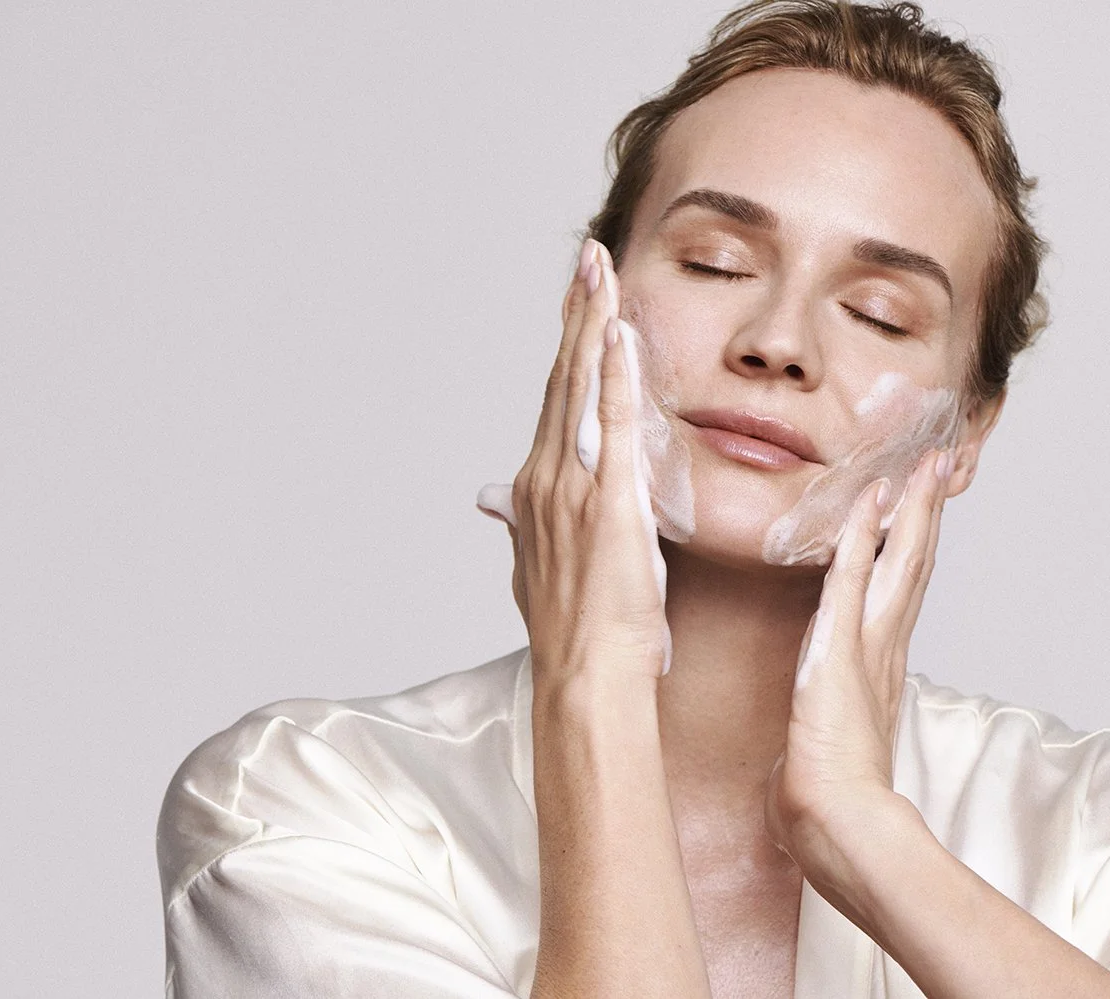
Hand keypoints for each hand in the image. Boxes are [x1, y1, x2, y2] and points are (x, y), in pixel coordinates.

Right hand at [477, 240, 670, 684]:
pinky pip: (611, 423)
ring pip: (580, 388)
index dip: (567, 348)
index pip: (555, 402)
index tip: (579, 302)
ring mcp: (573, 486)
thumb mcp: (538, 567)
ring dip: (591, 324)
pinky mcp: (608, 500)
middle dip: (576, 314)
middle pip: (562, 379)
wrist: (586, 677)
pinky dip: (613, 374)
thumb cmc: (577, 632)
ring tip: (600, 271)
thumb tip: (490, 500)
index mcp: (538, 491)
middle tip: (588, 259)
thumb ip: (520, 524)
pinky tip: (619, 332)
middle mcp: (547, 478)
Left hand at [764, 445, 954, 873]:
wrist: (839, 825)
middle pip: (916, 562)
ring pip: (899, 559)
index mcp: (880, 665)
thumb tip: (819, 737)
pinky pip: (853, 577)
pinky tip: (873, 496)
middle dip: (929, 509)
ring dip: (912, 506)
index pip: (903, 590)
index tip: (925, 506)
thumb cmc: (830, 798)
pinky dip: (864, 533)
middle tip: (946, 462)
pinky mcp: (842, 648)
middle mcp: (884, 647)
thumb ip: (830, 727)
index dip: (915, 544)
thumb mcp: (829, 744)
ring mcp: (868, 645)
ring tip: (927, 462)